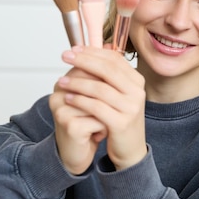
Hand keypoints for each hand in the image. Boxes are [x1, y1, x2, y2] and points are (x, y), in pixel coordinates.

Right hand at [50, 67, 105, 174]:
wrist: (75, 153)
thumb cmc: (86, 124)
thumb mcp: (92, 96)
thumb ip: (97, 73)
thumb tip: (108, 45)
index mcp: (63, 82)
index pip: (88, 67)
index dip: (107, 78)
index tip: (114, 91)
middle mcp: (59, 92)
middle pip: (93, 81)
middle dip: (108, 95)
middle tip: (113, 106)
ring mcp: (62, 109)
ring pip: (98, 101)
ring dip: (107, 113)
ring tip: (105, 121)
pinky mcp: (69, 125)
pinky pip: (98, 119)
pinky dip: (104, 127)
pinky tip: (99, 133)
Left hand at [55, 46, 146, 170]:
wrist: (130, 149)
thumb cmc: (120, 119)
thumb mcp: (118, 94)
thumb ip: (109, 75)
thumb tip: (94, 49)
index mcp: (136, 81)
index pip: (114, 58)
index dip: (93, 52)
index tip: (74, 49)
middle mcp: (137, 92)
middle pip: (107, 69)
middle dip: (83, 61)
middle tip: (64, 56)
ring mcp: (131, 108)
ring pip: (100, 88)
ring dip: (77, 82)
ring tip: (61, 81)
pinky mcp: (121, 123)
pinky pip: (96, 107)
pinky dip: (80, 100)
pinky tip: (67, 97)